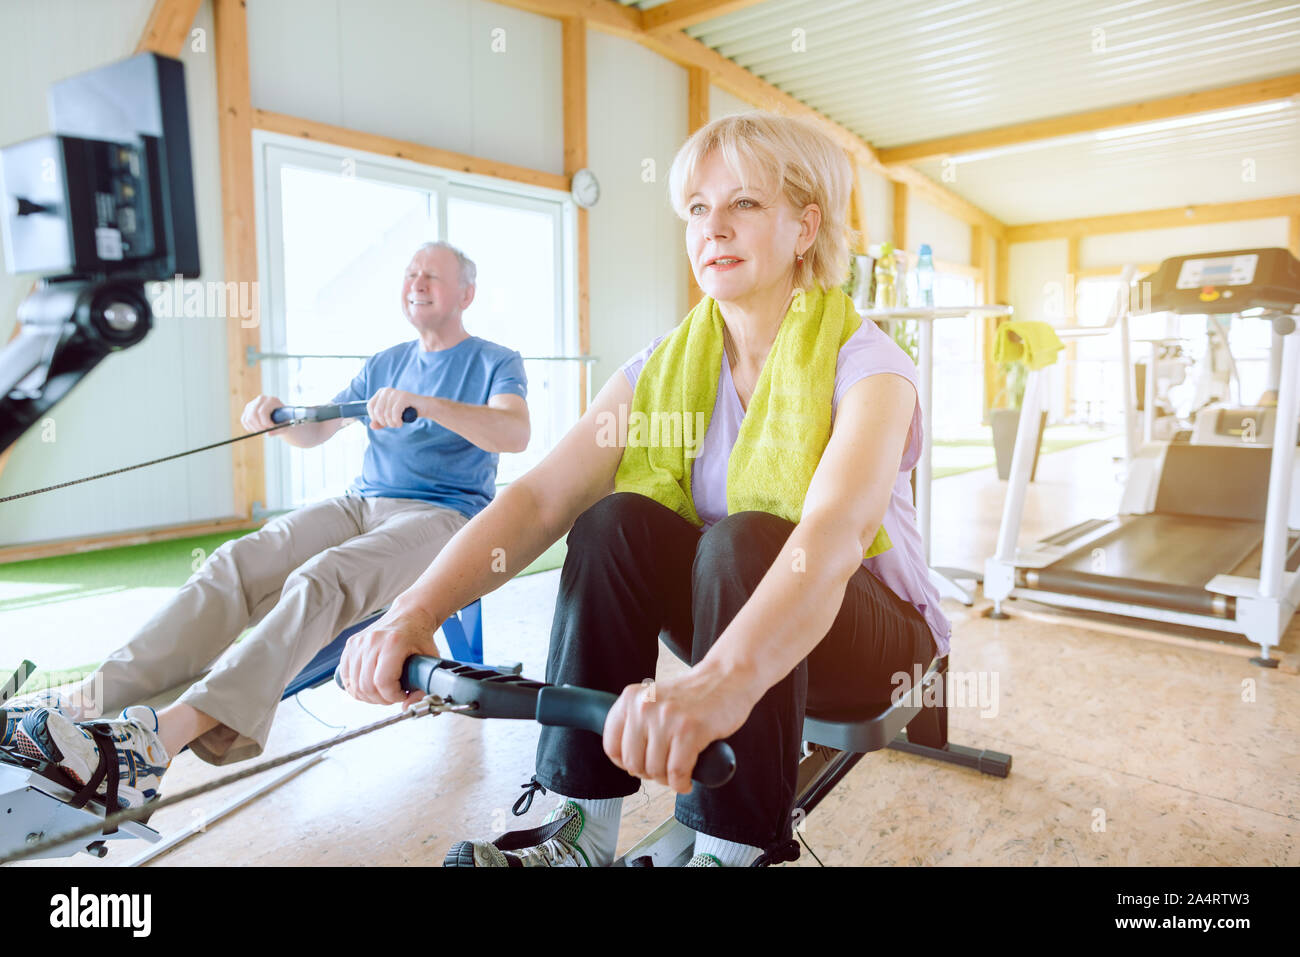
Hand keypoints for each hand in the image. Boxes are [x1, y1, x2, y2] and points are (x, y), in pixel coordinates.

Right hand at [240, 394, 283, 431]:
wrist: (279, 418)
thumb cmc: (283, 422)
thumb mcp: (284, 426)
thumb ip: (277, 430)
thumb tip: (269, 433)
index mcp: (272, 400)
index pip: (262, 412)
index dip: (266, 423)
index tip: (272, 428)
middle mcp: (261, 399)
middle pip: (253, 414)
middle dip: (259, 426)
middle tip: (264, 432)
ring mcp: (253, 403)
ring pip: (248, 419)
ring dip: (255, 428)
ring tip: (263, 431)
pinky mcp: (247, 409)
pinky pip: (244, 420)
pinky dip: (249, 428)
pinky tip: (257, 429)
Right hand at [338, 605, 441, 706]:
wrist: (409, 614)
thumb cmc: (420, 636)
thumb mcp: (430, 659)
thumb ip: (423, 686)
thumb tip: (407, 707)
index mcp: (393, 643)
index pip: (383, 682)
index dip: (393, 696)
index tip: (402, 694)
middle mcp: (373, 641)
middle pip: (367, 686)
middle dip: (381, 699)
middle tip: (393, 696)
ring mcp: (359, 642)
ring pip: (354, 685)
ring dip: (368, 696)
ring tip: (383, 692)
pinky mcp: (350, 645)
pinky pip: (346, 676)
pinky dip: (356, 687)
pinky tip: (370, 686)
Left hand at [368, 387, 421, 428]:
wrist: (424, 407)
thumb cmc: (406, 412)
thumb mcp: (390, 418)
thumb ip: (379, 422)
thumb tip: (371, 426)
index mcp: (381, 392)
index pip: (370, 406)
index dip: (375, 418)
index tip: (383, 422)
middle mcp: (387, 390)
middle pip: (377, 411)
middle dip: (384, 422)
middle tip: (393, 424)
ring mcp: (395, 393)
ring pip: (386, 414)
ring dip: (392, 423)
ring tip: (398, 424)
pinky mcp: (404, 396)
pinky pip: (395, 413)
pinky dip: (397, 421)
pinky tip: (401, 423)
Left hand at [602, 665, 754, 794]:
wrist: (727, 677)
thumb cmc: (693, 695)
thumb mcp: (654, 701)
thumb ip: (637, 724)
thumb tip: (628, 763)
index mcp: (630, 699)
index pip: (611, 746)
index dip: (624, 763)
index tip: (639, 765)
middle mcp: (645, 707)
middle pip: (633, 763)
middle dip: (649, 774)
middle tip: (664, 770)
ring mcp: (667, 718)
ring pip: (655, 770)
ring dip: (668, 780)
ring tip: (678, 772)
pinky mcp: (690, 730)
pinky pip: (677, 772)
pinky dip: (681, 783)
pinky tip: (686, 780)